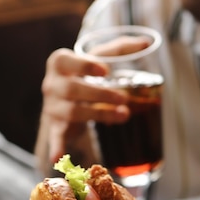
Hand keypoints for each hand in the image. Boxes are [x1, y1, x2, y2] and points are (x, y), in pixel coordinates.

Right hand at [38, 48, 129, 168]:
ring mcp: (53, 106)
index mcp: (60, 63)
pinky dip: (56, 147)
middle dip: (100, 94)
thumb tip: (147, 42)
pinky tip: (58, 157)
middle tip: (124, 98)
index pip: (67, 61)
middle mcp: (52, 84)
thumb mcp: (96, 57)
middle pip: (73, 90)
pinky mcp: (56, 125)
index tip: (105, 70)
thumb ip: (120, 48)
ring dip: (99, 115)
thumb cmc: (83, 73)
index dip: (84, 65)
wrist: (61, 96)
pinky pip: (55, 137)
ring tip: (124, 115)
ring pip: (73, 112)